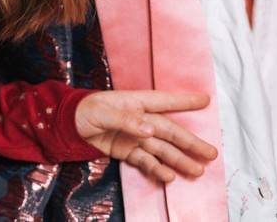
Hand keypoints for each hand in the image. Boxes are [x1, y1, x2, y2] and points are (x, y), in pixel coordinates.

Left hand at [74, 90, 217, 183]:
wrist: (65, 127)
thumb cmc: (83, 111)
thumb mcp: (101, 112)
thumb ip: (126, 119)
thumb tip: (150, 129)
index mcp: (134, 103)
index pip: (163, 101)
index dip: (183, 101)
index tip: (205, 100)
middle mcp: (139, 119)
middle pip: (169, 131)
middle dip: (190, 142)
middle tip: (211, 153)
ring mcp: (134, 136)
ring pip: (161, 149)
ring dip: (179, 160)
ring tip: (197, 170)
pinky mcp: (127, 151)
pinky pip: (146, 160)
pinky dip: (157, 169)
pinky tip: (169, 176)